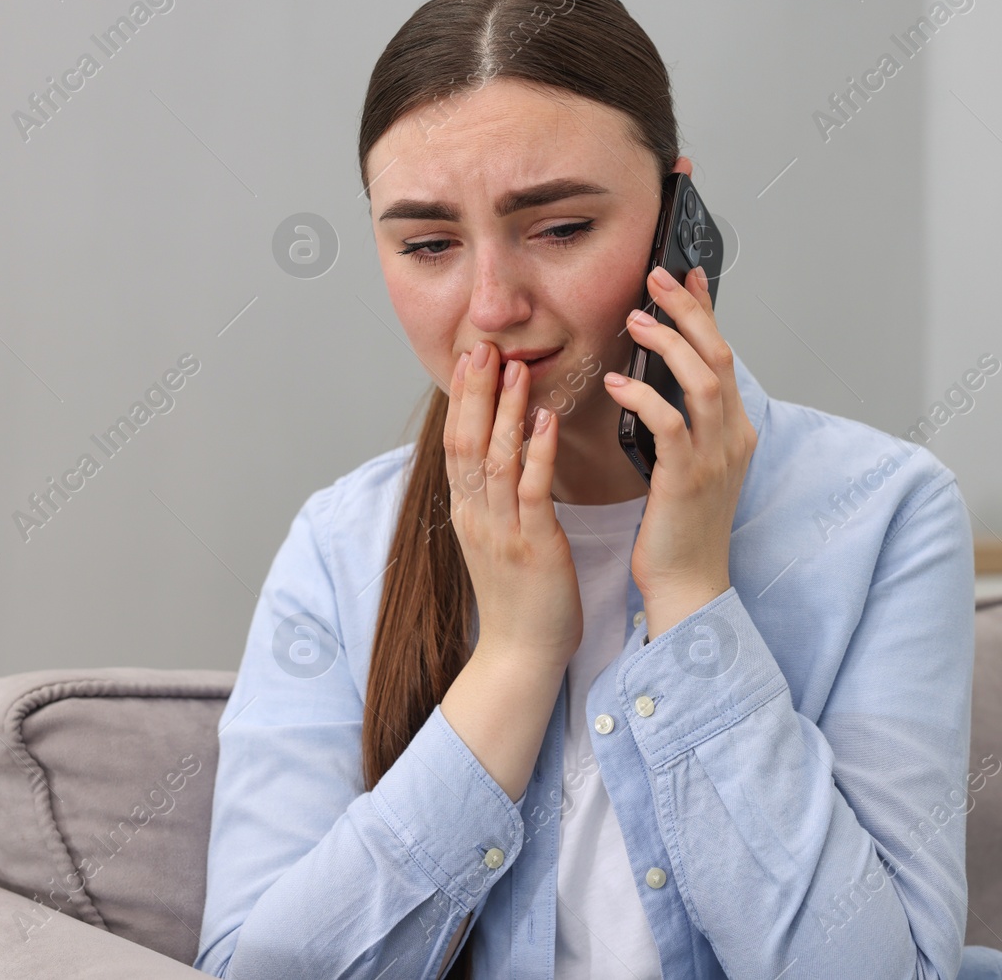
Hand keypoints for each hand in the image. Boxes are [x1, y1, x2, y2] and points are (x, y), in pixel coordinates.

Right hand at [444, 340, 583, 669]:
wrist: (521, 655)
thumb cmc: (521, 599)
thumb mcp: (498, 541)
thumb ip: (497, 498)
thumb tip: (504, 455)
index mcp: (467, 513)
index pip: (455, 443)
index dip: (461, 399)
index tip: (468, 358)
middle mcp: (475, 516)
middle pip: (465, 442)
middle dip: (473, 392)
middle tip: (481, 346)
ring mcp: (500, 531)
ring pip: (494, 459)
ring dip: (503, 410)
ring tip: (513, 368)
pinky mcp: (532, 546)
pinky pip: (532, 492)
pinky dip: (536, 453)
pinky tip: (546, 421)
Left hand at [604, 264, 756, 637]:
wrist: (687, 585)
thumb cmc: (678, 530)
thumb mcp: (687, 466)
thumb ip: (681, 424)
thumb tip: (656, 382)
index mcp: (734, 432)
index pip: (723, 356)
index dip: (706, 312)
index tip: (686, 275)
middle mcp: (733, 438)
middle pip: (719, 356)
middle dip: (689, 310)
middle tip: (657, 277)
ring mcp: (715, 457)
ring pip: (703, 380)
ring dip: (668, 343)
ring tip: (635, 318)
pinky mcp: (688, 478)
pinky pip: (670, 423)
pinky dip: (644, 396)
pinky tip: (617, 380)